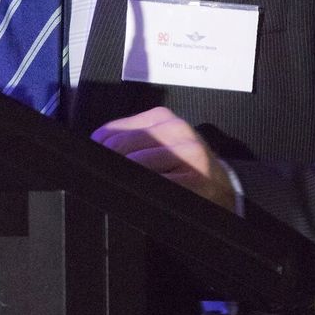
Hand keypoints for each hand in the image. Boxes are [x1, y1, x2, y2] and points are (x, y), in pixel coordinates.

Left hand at [91, 106, 235, 210]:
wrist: (221, 184)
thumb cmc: (182, 164)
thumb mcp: (157, 143)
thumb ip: (127, 140)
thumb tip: (92, 149)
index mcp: (161, 117)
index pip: (112, 131)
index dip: (96, 150)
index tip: (92, 165)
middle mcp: (176, 129)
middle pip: (120, 147)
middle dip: (107, 166)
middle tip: (102, 181)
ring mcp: (188, 152)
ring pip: (135, 165)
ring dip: (123, 180)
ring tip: (122, 189)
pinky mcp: (195, 177)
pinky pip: (155, 185)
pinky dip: (143, 193)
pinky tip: (144, 197)